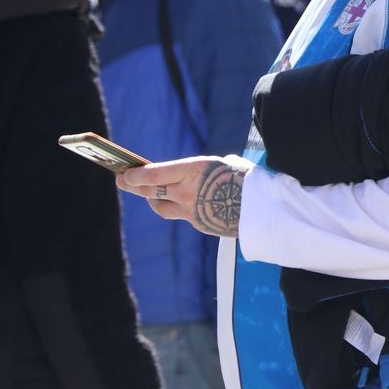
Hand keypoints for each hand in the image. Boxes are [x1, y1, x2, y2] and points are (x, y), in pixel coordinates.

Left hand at [117, 155, 253, 237]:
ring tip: (146, 194)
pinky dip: (178, 208)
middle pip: (151, 191)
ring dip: (152, 199)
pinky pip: (182, 216)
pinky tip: (180, 203)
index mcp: (193, 170)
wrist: (265, 207)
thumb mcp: (221, 163)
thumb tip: (190, 175)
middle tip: (122, 181)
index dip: (135, 176)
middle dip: (134, 186)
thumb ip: (200, 171)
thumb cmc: (246, 177)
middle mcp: (187, 192)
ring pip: (161, 207)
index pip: (153, 175)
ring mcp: (192, 212)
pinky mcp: (200, 225)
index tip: (123, 174)